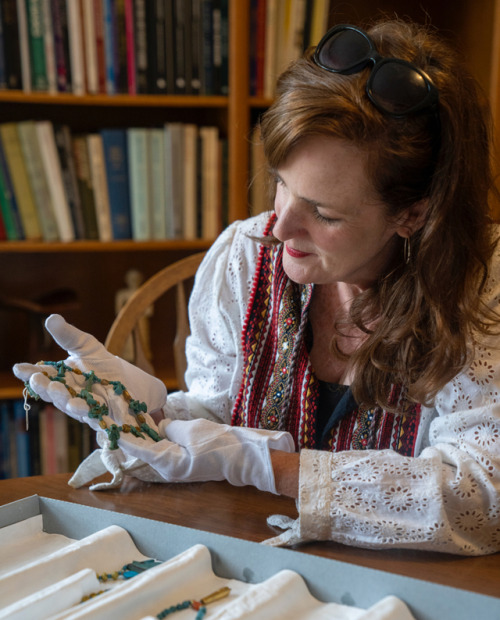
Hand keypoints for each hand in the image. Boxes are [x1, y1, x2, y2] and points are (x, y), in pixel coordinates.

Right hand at [13, 314, 166, 433]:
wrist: (131, 383)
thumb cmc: (102, 364)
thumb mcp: (87, 345)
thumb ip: (69, 335)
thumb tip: (51, 318)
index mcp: (62, 377)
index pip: (43, 375)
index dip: (30, 373)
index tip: (19, 368)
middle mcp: (69, 395)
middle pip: (54, 394)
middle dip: (46, 388)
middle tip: (37, 379)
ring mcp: (84, 408)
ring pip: (72, 406)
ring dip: (65, 401)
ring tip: (59, 391)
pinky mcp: (101, 417)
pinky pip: (94, 417)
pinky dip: (89, 413)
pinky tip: (83, 406)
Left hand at [118, 417, 295, 493]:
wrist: (244, 456)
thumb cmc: (219, 443)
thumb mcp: (191, 430)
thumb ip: (169, 428)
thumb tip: (160, 428)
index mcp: (168, 464)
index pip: (138, 449)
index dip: (123, 436)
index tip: (109, 426)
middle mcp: (169, 470)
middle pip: (144, 450)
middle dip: (132, 435)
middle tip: (119, 417)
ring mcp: (178, 467)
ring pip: (155, 450)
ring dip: (145, 436)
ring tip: (132, 419)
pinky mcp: (186, 462)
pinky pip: (167, 449)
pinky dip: (158, 439)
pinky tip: (153, 426)